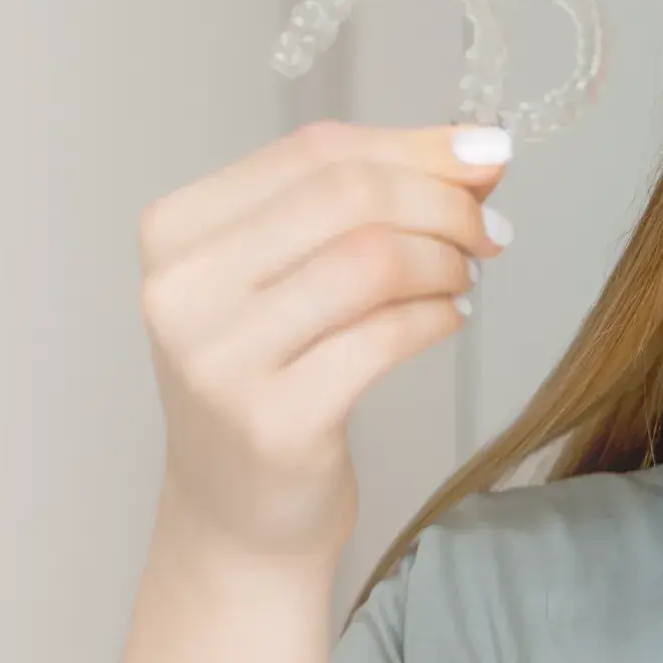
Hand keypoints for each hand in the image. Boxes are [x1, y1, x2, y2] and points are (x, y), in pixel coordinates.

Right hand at [134, 120, 513, 564]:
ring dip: (444, 261)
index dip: (413, 146)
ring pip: (372, 259)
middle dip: (441, 201)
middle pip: (347, 195)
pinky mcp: (275, 420)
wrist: (235, 517)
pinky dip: (435, 317)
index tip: (482, 156)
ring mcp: (222, 358)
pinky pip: (386, 336)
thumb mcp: (286, 275)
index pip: (313, 152)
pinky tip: (445, 320)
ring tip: (463, 278)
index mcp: (175, 230)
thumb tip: (478, 151)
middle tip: (487, 229)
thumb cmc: (268, 381)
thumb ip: (362, 204)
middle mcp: (183, 288)